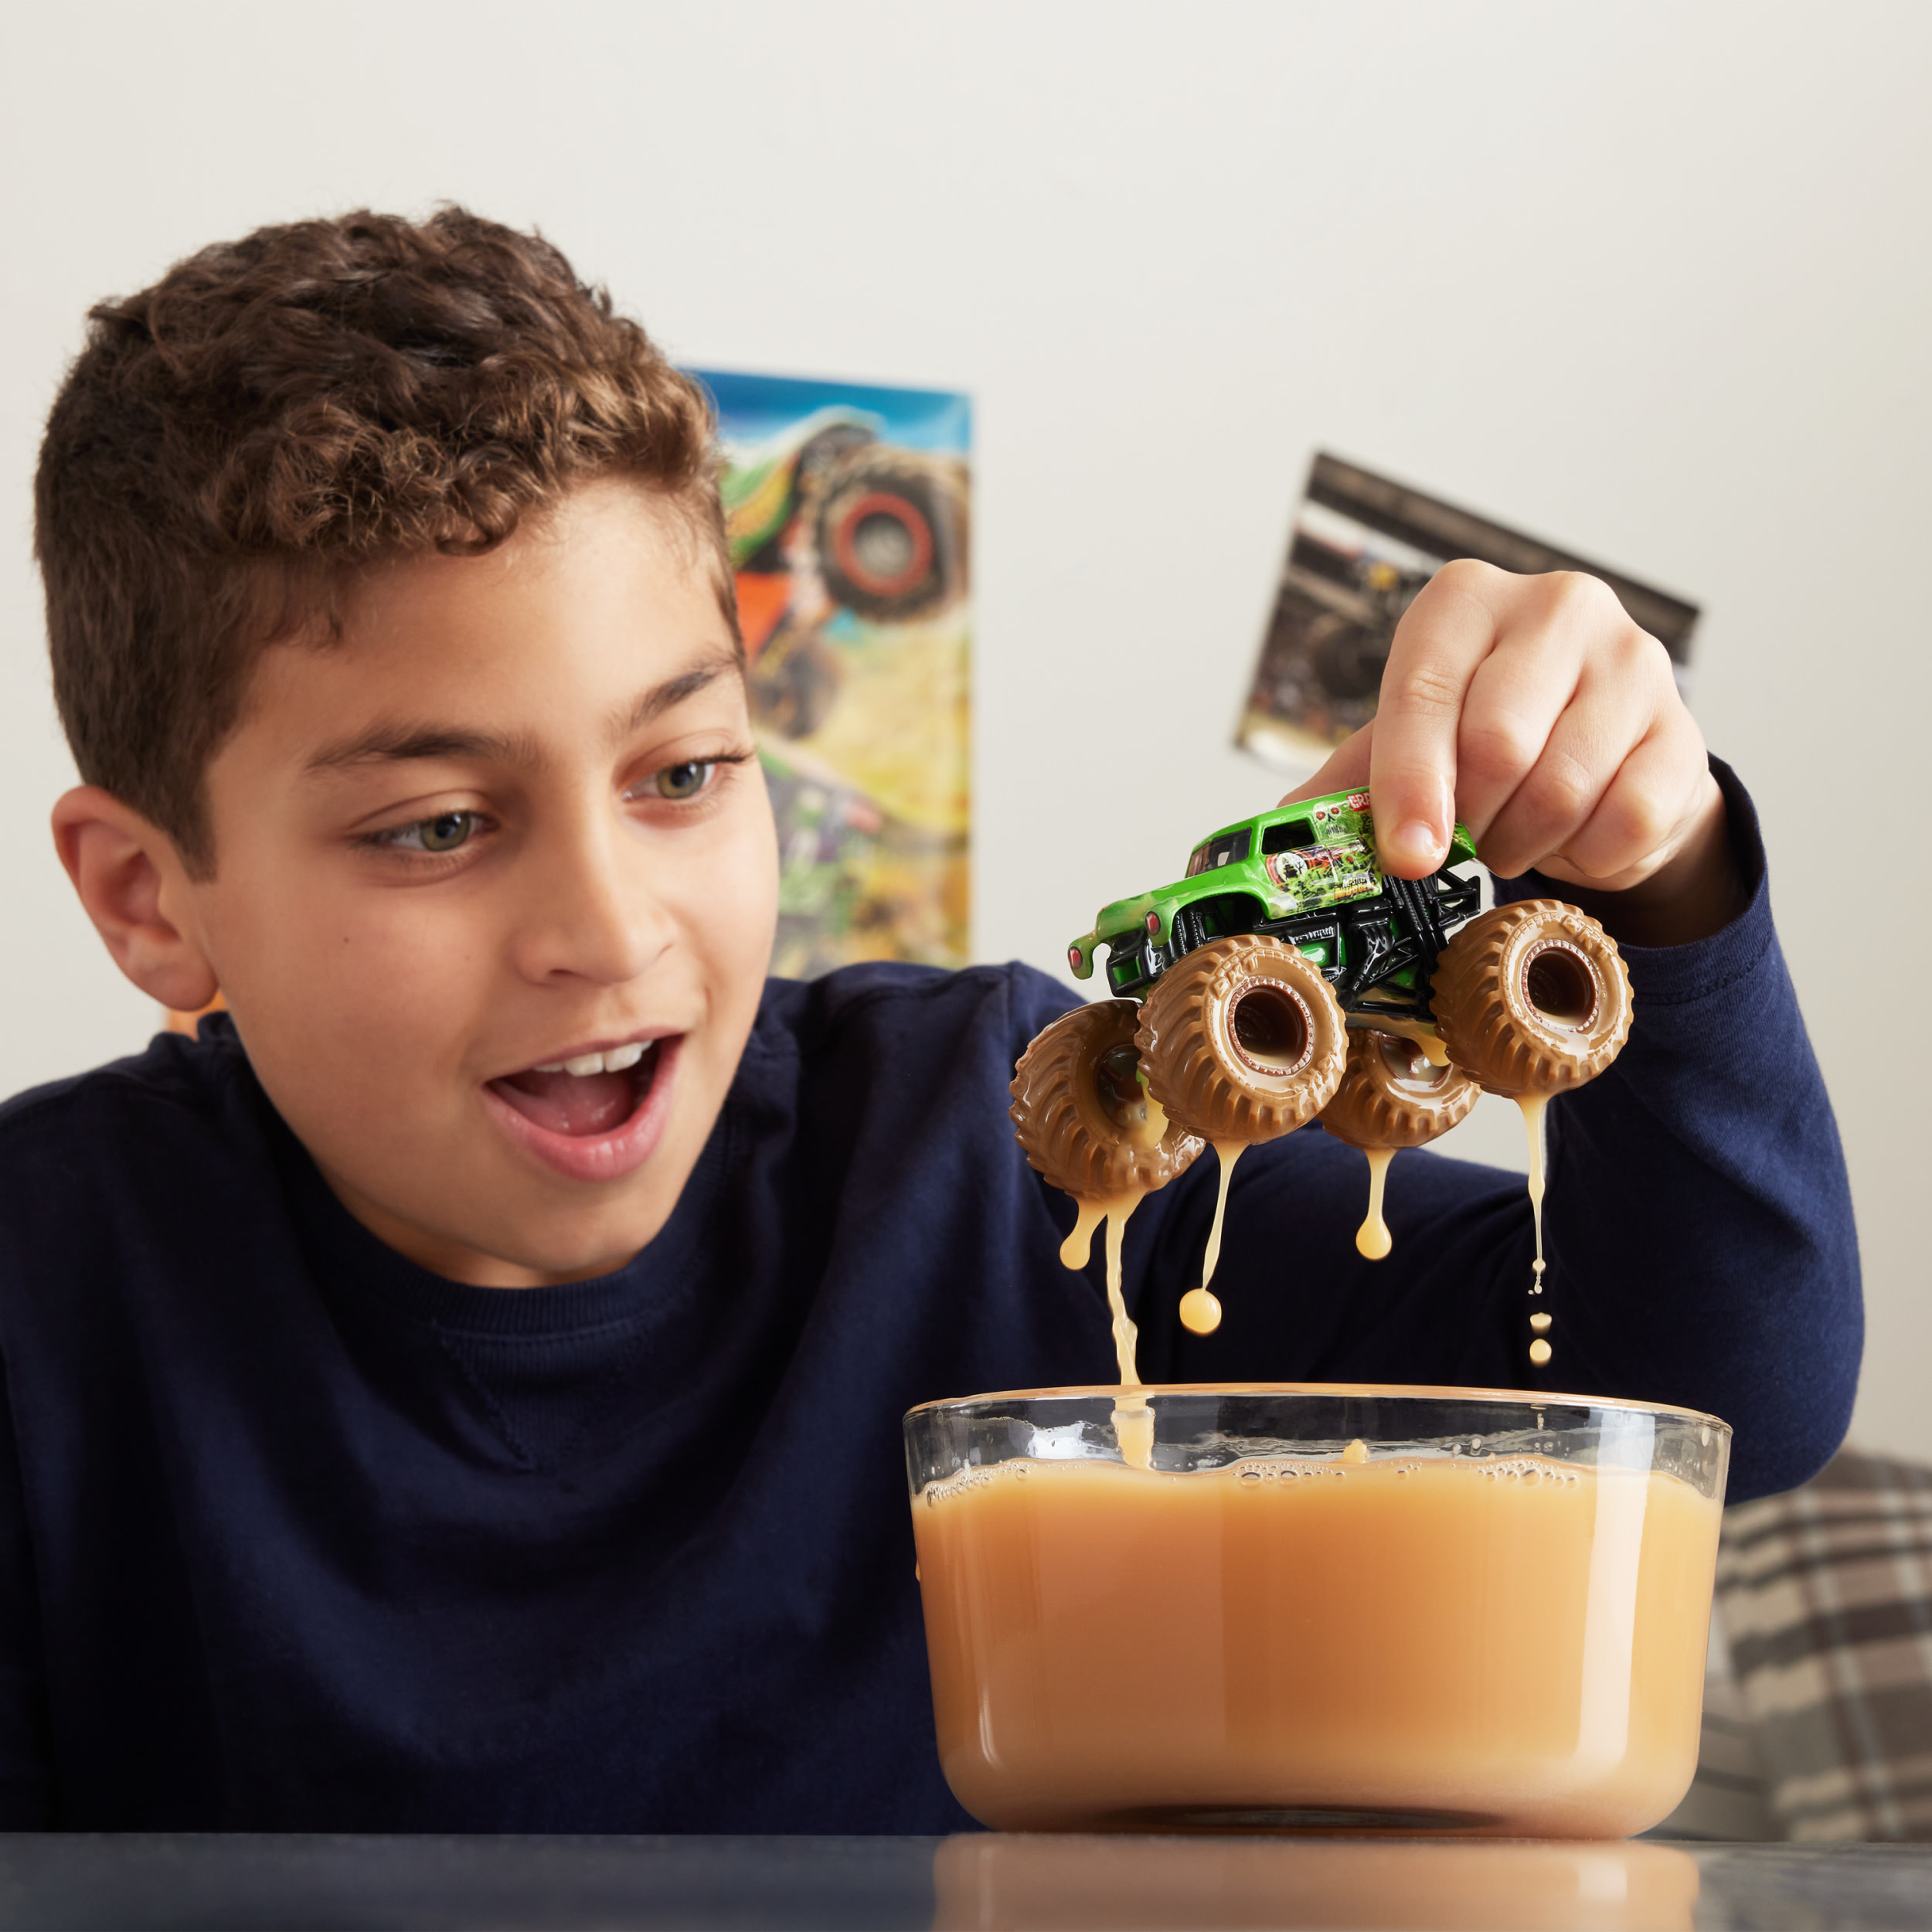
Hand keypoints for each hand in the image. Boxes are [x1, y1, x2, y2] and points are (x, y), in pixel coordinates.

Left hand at [1280, 561, 1745, 946]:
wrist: (1604, 756)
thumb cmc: (1487, 739)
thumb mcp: (1408, 744)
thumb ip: (1346, 782)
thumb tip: (1280, 834)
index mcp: (1465, 601)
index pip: (1424, 692)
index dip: (1410, 784)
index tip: (1405, 854)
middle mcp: (1555, 607)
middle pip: (1498, 742)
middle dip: (1470, 817)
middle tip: (1465, 837)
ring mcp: (1632, 659)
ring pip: (1562, 788)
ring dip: (1523, 841)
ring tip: (1512, 835)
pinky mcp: (1682, 727)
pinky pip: (1624, 821)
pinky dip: (1585, 856)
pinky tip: (1573, 837)